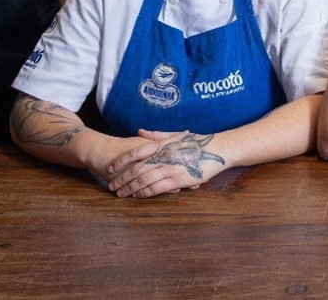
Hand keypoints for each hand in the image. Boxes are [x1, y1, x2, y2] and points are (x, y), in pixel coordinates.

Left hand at [104, 129, 225, 197]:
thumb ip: (156, 135)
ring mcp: (170, 168)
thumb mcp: (176, 135)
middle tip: (111, 186)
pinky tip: (137, 196)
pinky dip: (144, 193)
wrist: (217, 149)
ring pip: (143, 180)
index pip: (135, 153)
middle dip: (121, 179)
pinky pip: (156, 188)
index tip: (110, 169)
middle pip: (136, 169)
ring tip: (120, 194)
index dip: (121, 162)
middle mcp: (163, 156)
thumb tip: (139, 131)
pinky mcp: (178, 180)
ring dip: (130, 188)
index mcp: (161, 145)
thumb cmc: (197, 141)